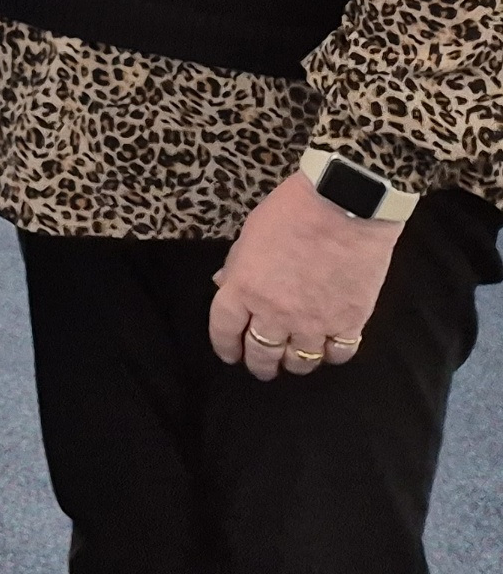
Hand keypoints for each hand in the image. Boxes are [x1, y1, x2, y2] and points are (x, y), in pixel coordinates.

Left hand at [210, 171, 400, 378]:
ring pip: (300, 361)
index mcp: (244, 288)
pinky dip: (331, 355)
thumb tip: (225, 285)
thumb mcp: (250, 234)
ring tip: (293, 361)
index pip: (224, 329)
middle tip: (261, 368)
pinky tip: (328, 350)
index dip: (224, 345)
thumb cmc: (291, 211)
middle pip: (262, 352)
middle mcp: (276, 312)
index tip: (228, 353)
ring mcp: (314, 321)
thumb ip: (237, 265)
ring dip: (294, 363)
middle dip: (259, 364)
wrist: (344, 205)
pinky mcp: (350, 322)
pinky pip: (338, 353)